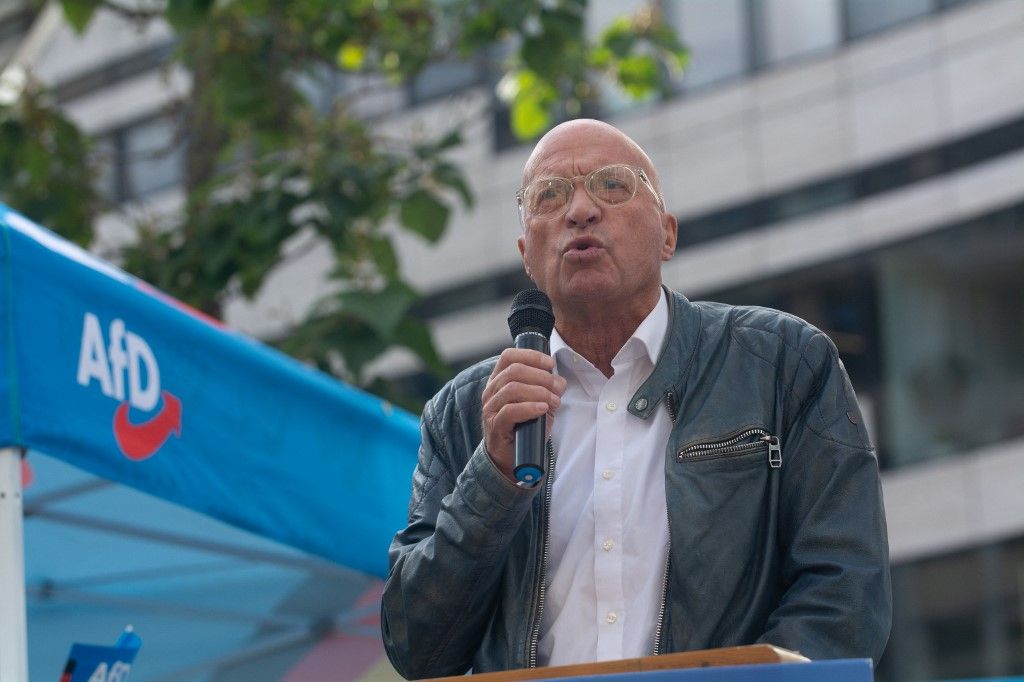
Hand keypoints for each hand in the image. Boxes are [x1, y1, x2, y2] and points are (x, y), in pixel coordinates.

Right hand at [482, 348, 565, 481]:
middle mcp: (491, 391)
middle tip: (557, 387)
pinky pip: (510, 411)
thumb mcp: (537, 403)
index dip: (531, 356)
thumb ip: (547, 390)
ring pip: (512, 388)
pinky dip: (530, 407)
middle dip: (541, 376)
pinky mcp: (495, 425)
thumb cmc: (524, 427)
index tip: (550, 363)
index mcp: (499, 380)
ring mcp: (491, 408)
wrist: (510, 458)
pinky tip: (542, 408)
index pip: (508, 357)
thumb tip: (560, 381)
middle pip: (514, 371)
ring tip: (554, 401)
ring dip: (539, 392)